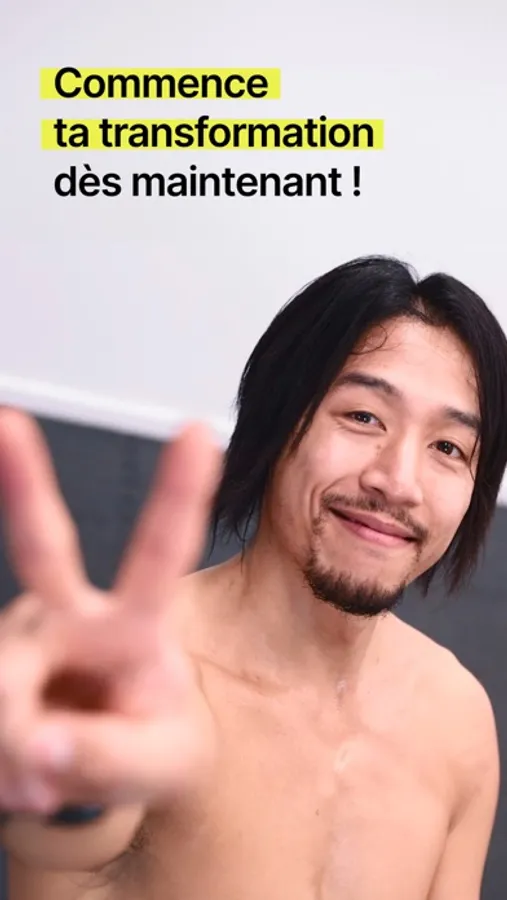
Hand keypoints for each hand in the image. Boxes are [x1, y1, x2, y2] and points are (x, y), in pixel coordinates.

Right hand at [0, 408, 221, 815]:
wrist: (105, 764)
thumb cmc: (151, 740)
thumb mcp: (163, 765)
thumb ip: (111, 759)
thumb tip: (40, 746)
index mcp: (138, 622)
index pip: (162, 552)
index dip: (180, 493)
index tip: (199, 431)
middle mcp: (72, 611)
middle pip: (42, 546)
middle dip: (22, 481)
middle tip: (8, 423)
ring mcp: (22, 634)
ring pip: (3, 687)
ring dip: (19, 753)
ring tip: (46, 782)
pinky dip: (3, 766)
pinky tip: (20, 774)